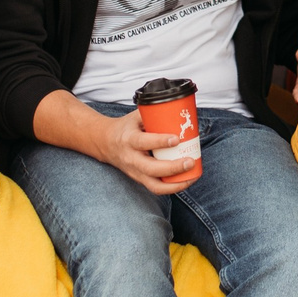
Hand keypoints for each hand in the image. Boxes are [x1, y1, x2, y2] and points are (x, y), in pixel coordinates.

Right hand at [33, 91, 195, 194]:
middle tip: (190, 161)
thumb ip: (154, 113)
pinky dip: (173, 187)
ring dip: (176, 184)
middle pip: (151, 169)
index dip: (160, 142)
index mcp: (129, 140)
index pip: (144, 142)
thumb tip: (180, 108)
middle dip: (173, 168)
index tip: (176, 139)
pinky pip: (156, 188)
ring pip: (155, 185)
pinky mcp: (139, 180)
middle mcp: (131, 158)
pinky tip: (187, 181)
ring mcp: (135, 172)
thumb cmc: (126, 128)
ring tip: (193, 175)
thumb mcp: (136, 117)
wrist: (105, 143)